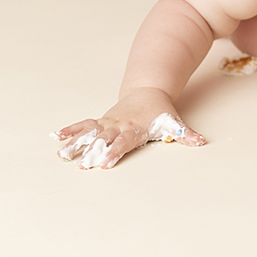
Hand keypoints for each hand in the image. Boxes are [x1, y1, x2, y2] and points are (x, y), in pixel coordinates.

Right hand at [54, 87, 204, 169]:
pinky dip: (71, 130)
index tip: (105, 164)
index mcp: (133, 128)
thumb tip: (200, 141)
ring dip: (75, 143)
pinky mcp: (101, 121)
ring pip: (89, 133)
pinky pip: (84, 124)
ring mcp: (108, 123)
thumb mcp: (173, 122)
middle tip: (79, 164)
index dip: (114, 152)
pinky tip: (56, 136)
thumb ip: (185, 134)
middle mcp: (118, 126)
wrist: (148, 92)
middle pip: (103, 140)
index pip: (123, 142)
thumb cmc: (159, 111)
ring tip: (60, 154)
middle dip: (91, 152)